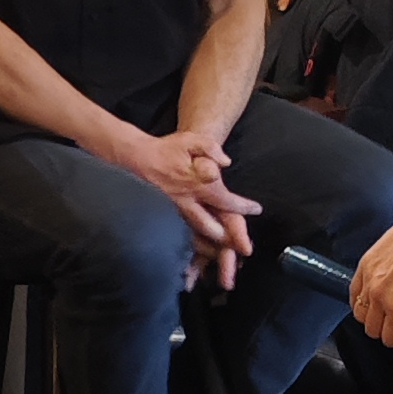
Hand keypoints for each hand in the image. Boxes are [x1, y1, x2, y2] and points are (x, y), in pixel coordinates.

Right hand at [112, 123, 259, 274]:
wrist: (136, 157)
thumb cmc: (166, 149)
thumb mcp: (192, 140)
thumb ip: (211, 149)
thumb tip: (226, 163)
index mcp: (197, 183)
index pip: (225, 199)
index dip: (243, 206)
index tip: (256, 209)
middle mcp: (187, 201)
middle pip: (210, 225)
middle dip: (227, 237)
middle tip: (242, 246)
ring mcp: (174, 209)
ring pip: (194, 231)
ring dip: (209, 244)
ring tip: (223, 252)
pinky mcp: (164, 213)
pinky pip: (180, 230)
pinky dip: (191, 242)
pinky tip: (197, 250)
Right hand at [351, 211, 392, 349]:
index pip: (388, 338)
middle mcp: (378, 295)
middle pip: (371, 329)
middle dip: (385, 330)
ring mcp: (367, 279)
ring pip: (358, 313)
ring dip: (371, 316)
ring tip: (385, 309)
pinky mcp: (363, 265)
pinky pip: (353, 293)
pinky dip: (360, 299)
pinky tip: (373, 296)